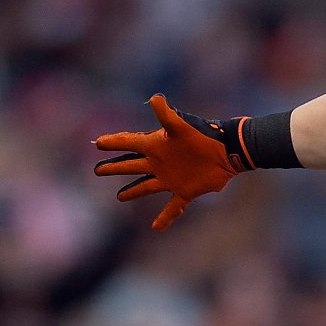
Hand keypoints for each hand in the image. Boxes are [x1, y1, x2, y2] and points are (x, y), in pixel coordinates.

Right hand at [93, 94, 250, 230]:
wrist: (228, 151)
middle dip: (114, 167)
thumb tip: (155, 98)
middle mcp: (159, 162)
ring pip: (146, 186)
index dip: (113, 142)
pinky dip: (166, 217)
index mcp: (156, 146)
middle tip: (98, 170)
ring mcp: (171, 178)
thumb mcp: (182, 125)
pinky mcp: (184, 190)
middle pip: (132, 166)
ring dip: (132, 191)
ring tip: (120, 196)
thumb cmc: (204, 136)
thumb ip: (167, 115)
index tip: (98, 142)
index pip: (129, 143)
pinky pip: (173, 206)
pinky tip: (156, 227)